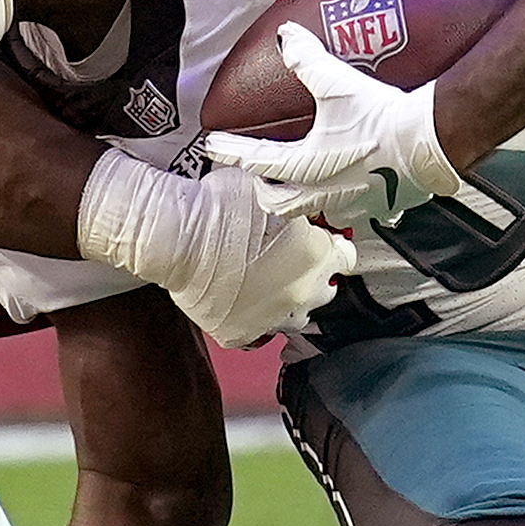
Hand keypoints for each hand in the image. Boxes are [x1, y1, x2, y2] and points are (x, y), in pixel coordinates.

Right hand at [175, 211, 355, 349]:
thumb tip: (291, 208)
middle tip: (285, 260)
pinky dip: (248, 319)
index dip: (328, 247)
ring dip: (284, 301)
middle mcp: (303, 292)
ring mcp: (274, 318)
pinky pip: (254, 332)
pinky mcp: (241, 335)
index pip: (344, 257)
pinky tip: (235, 301)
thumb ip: (291, 207)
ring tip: (261, 284)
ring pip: (293, 317)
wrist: (179, 237)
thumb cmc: (220, 206)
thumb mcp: (269, 190)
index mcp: (318, 254)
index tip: (317, 242)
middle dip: (309, 276)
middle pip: (323, 290)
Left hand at [198, 24, 463, 215]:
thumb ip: (306, 59)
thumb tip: (286, 37)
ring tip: (301, 188)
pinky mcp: (378, 207)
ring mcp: (349, 205)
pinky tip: (351, 190)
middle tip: (259, 177)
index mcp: (303, 167)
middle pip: (278, 202)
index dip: (229, 151)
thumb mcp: (337, 84)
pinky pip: (353, 212)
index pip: (254, 160)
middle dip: (265, 190)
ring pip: (312, 212)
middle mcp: (321, 193)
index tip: (212, 147)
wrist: (429, 143)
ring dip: (301, 201)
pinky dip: (344, 202)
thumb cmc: (381, 118)